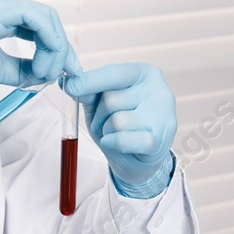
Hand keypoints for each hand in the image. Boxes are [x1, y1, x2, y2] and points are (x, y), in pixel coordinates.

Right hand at [0, 0, 79, 94]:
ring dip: (56, 51)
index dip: (56, 50)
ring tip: (44, 76)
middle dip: (63, 51)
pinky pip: (39, 20)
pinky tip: (41, 66)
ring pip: (47, 19)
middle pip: (48, 21)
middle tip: (67, 77)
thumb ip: (16, 69)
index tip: (65, 74)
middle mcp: (0, 3)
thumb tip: (40, 76)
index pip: (39, 26)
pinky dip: (49, 43)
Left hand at [63, 63, 177, 197]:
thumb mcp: (101, 103)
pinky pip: (123, 139)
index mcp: (145, 74)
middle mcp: (159, 91)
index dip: (91, 80)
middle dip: (100, 115)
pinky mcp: (159, 141)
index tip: (70, 86)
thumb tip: (70, 83)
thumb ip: (89, 91)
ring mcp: (163, 117)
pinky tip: (114, 143)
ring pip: (116, 121)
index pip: (115, 73)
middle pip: (111, 99)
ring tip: (115, 134)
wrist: (138, 160)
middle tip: (106, 123)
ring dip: (106, 131)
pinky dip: (113, 143)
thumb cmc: (120, 126)